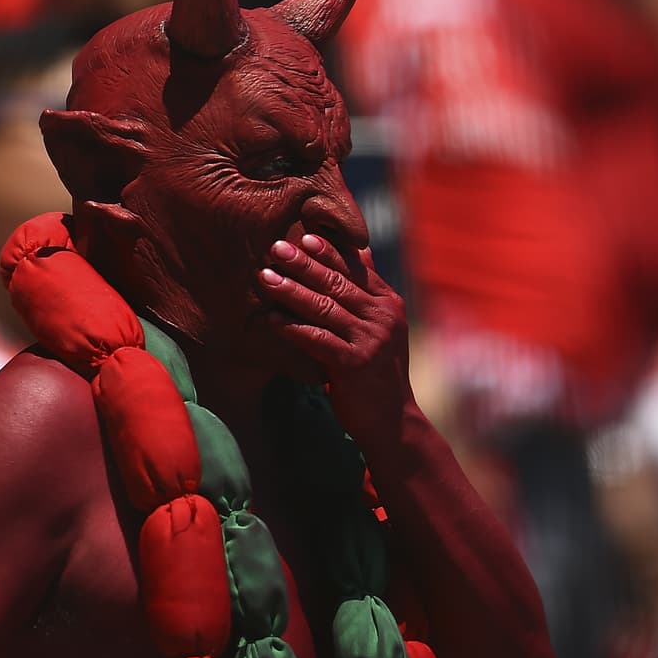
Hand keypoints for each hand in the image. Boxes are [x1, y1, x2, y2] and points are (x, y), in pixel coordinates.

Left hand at [260, 235, 410, 438]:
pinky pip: (317, 338)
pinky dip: (292, 327)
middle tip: (276, 247)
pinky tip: (270, 319)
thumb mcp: (381, 327)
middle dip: (305, 263)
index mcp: (389, 304)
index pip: (356, 269)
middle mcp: (383, 318)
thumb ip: (369, 291)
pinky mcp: (355, 364)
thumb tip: (362, 250)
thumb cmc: (378, 371)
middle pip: (338, 283)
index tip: (303, 236)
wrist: (393, 421)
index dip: (329, 252)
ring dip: (291, 291)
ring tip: (264, 277)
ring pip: (325, 307)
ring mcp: (371, 340)